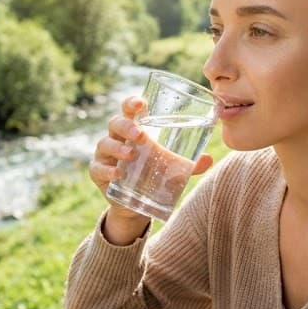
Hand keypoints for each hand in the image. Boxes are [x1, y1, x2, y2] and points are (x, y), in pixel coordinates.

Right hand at [90, 96, 213, 243]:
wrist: (136, 204)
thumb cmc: (152, 174)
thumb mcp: (171, 168)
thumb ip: (189, 164)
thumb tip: (209, 159)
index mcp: (133, 130)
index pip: (129, 110)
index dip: (132, 103)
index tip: (141, 103)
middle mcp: (116, 138)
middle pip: (115, 123)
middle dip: (126, 126)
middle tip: (140, 135)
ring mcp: (105, 155)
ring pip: (105, 143)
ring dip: (117, 148)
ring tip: (131, 154)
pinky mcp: (98, 173)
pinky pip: (98, 169)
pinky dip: (107, 170)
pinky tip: (118, 174)